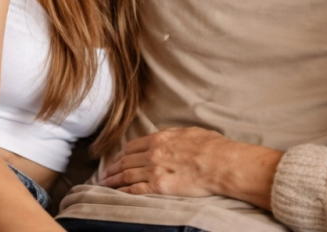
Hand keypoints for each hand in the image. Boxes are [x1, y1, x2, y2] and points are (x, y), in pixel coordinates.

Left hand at [97, 128, 231, 197]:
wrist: (222, 163)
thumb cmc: (212, 147)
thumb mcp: (190, 132)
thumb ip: (174, 135)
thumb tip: (168, 137)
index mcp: (160, 138)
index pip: (133, 146)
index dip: (122, 154)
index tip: (117, 159)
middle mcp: (153, 153)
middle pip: (126, 161)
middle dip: (112, 168)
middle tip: (104, 174)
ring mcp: (155, 170)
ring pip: (126, 175)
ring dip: (113, 180)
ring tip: (104, 185)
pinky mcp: (159, 186)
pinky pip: (135, 189)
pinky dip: (124, 191)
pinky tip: (117, 193)